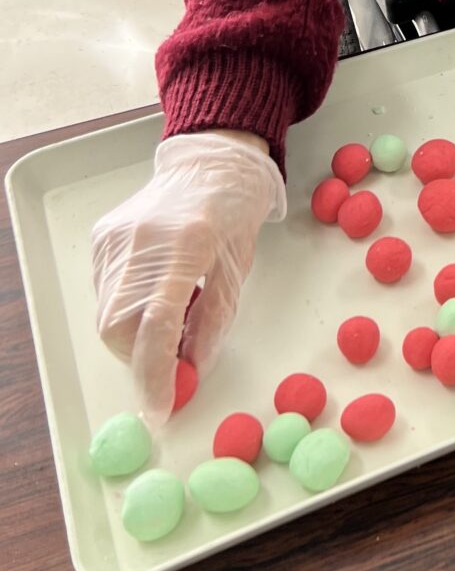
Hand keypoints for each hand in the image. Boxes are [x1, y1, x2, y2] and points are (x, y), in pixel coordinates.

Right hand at [91, 132, 285, 425]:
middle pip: (117, 325)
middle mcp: (143, 241)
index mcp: (186, 246)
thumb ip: (212, 324)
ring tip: (171, 311)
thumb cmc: (234, 215)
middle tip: (170, 360)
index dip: (156, 373)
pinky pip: (104, 290)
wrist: (211, 163)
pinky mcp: (102, 236)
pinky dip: (126, 306)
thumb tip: (189, 372)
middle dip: (138, 358)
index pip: (157, 324)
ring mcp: (116, 237)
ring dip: (133, 333)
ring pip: (106, 312)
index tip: (161, 407)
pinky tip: (154, 289)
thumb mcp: (236, 271)